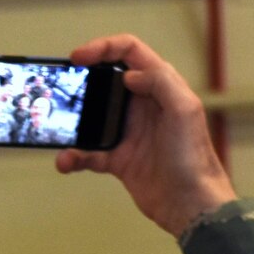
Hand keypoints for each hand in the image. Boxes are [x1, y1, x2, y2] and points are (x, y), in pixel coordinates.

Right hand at [56, 33, 235, 237]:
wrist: (192, 206)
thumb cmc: (194, 159)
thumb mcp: (185, 110)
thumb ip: (160, 81)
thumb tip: (129, 74)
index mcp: (160, 87)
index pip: (129, 52)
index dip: (102, 48)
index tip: (78, 57)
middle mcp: (143, 105)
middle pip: (105, 80)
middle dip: (82, 80)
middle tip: (62, 87)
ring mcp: (129, 132)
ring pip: (93, 117)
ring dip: (74, 122)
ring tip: (58, 127)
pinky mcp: (120, 160)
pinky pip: (90, 153)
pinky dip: (76, 156)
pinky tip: (67, 161)